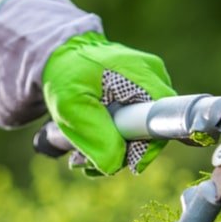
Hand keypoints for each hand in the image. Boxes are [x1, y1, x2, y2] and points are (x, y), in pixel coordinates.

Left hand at [0, 0, 174, 175]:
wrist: (58, 56)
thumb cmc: (64, 74)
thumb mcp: (72, 106)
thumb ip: (96, 136)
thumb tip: (116, 165)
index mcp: (143, 76)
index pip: (162, 122)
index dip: (145, 149)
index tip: (122, 163)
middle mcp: (153, 79)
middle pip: (151, 132)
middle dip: (121, 154)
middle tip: (86, 163)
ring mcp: (147, 87)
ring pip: (140, 134)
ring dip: (111, 152)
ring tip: (80, 157)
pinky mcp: (137, 96)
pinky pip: (133, 127)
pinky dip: (111, 141)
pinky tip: (89, 146)